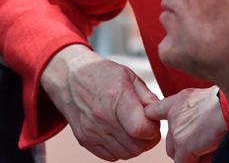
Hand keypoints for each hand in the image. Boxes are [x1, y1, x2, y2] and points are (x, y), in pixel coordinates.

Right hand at [41, 45, 161, 159]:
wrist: (68, 77)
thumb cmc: (101, 74)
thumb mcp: (128, 75)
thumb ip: (146, 96)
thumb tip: (159, 113)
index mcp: (115, 98)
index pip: (141, 129)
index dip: (153, 129)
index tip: (152, 121)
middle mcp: (102, 118)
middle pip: (136, 146)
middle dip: (147, 139)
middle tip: (146, 126)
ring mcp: (92, 132)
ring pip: (126, 154)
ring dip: (135, 145)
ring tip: (133, 129)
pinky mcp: (85, 140)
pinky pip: (111, 156)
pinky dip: (120, 149)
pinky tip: (120, 133)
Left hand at [145, 86, 226, 162]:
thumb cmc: (225, 102)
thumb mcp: (205, 97)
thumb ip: (194, 109)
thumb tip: (198, 128)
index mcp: (178, 101)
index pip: (155, 110)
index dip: (152, 116)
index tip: (149, 118)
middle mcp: (174, 115)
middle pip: (170, 141)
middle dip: (184, 146)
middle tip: (204, 142)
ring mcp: (177, 132)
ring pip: (176, 153)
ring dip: (191, 155)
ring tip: (210, 145)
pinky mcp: (184, 147)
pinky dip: (197, 161)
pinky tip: (209, 152)